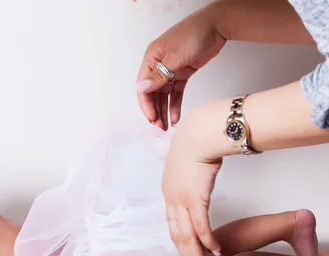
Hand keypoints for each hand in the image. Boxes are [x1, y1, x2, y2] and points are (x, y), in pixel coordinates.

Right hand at [136, 7, 225, 129]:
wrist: (216, 26)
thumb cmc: (193, 34)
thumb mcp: (174, 56)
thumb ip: (158, 75)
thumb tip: (141, 88)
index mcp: (151, 59)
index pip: (143, 86)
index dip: (146, 104)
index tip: (152, 118)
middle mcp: (158, 66)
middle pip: (152, 94)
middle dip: (154, 112)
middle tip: (158, 128)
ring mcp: (170, 70)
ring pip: (164, 96)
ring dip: (164, 111)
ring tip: (166, 127)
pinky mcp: (182, 74)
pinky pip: (176, 94)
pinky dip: (175, 105)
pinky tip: (176, 118)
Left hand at [162, 114, 222, 255]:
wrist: (199, 133)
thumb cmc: (197, 144)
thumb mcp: (188, 165)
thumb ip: (190, 178)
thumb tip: (197, 181)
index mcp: (169, 192)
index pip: (173, 225)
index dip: (181, 243)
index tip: (190, 255)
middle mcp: (171, 199)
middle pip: (177, 236)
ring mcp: (181, 200)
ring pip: (186, 236)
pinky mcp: (194, 198)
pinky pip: (200, 226)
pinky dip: (207, 241)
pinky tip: (215, 250)